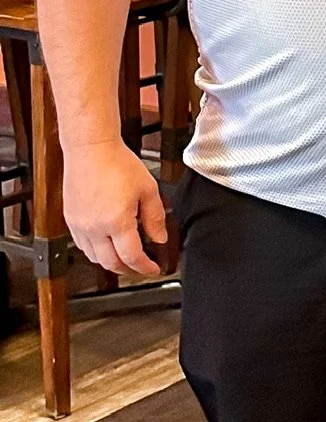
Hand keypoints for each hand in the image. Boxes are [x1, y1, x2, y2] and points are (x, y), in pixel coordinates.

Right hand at [63, 139, 166, 276]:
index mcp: (117, 221)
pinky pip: (82, 245)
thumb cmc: (119, 164)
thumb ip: (155, 217)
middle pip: (110, 263)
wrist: (91, 150)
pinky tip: (107, 244)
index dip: (145, 267)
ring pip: (94, 257)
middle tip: (141, 268)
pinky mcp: (70, 220)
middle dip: (128, 270)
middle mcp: (95, 228)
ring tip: (126, 258)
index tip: (154, 270)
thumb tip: (159, 239)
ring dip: (110, 262)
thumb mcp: (148, 189)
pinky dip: (96, 251)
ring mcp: (79, 226)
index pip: (131, 256)